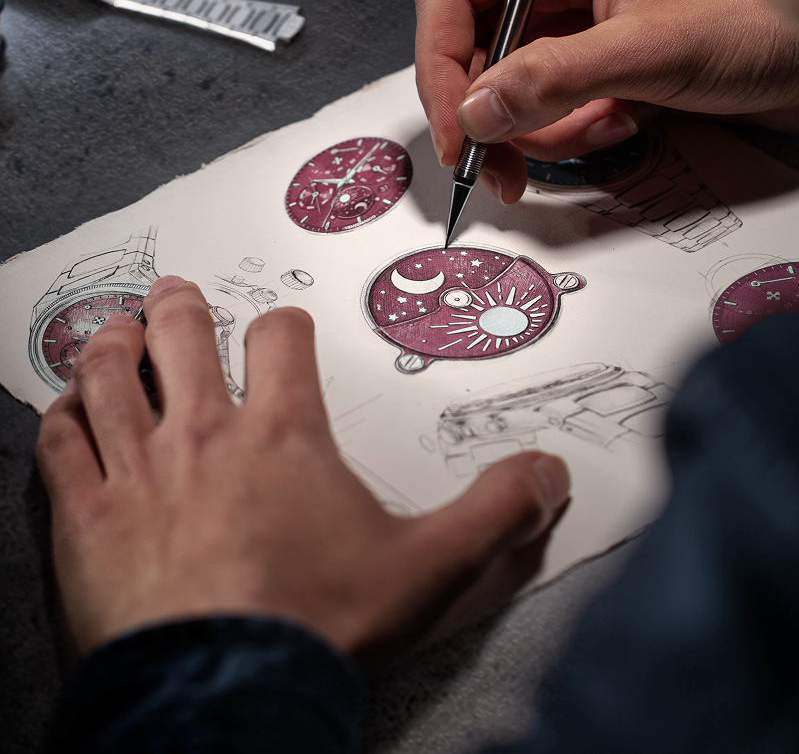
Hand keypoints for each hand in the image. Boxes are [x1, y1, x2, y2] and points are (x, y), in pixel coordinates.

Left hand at [36, 277, 569, 659]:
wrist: (227, 694)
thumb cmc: (317, 624)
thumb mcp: (431, 568)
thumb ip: (497, 512)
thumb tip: (548, 476)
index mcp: (284, 433)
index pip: (282, 340)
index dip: (285, 325)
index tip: (284, 329)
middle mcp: (205, 434)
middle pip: (186, 337)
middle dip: (183, 309)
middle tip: (177, 293)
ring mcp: (139, 471)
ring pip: (113, 376)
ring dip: (115, 346)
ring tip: (119, 329)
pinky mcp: (88, 519)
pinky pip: (61, 446)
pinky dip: (63, 418)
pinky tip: (68, 410)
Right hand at [415, 0, 798, 203]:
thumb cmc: (754, 20)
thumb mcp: (648, 49)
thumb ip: (553, 78)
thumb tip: (476, 109)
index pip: (453, 0)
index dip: (440, 71)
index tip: (455, 132)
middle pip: (471, 58)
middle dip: (490, 118)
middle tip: (502, 166)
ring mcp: (570, 32)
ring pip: (506, 97)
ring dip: (545, 131)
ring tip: (606, 122)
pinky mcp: (587, 72)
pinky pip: (545, 117)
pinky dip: (574, 135)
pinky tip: (622, 121)